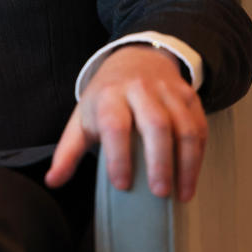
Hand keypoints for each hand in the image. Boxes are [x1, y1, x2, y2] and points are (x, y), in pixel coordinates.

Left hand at [44, 44, 206, 201]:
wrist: (136, 58)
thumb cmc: (106, 97)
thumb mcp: (82, 118)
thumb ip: (68, 151)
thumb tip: (53, 181)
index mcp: (109, 95)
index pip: (114, 124)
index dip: (118, 156)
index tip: (121, 185)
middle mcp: (140, 89)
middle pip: (155, 124)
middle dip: (159, 161)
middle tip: (159, 193)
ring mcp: (168, 91)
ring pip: (184, 127)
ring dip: (186, 163)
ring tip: (181, 193)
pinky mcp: (189, 96)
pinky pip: (199, 127)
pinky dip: (198, 156)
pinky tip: (191, 177)